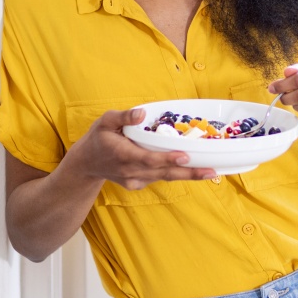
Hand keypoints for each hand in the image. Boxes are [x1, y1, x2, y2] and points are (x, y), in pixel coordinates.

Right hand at [71, 108, 216, 190]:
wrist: (86, 164)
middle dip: (188, 173)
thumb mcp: (105, 121)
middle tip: (211, 171)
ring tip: (210, 172)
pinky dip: (176, 174)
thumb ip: (123, 117)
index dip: (167, 159)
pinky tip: (193, 170)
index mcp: (122, 155)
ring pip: (165, 178)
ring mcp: (135, 180)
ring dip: (188, 175)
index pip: (148, 159)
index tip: (185, 157)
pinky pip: (159, 178)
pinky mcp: (138, 184)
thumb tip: (142, 113)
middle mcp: (131, 171)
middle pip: (163, 173)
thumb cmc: (98, 138)